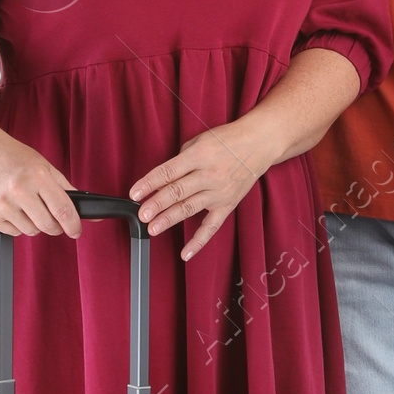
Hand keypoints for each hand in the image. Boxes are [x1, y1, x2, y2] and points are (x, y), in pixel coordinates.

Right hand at [0, 135, 81, 240]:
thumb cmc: (17, 159)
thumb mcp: (46, 167)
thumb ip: (67, 190)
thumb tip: (90, 211)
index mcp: (38, 176)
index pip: (62, 210)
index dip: (73, 225)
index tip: (76, 231)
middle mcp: (19, 189)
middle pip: (47, 225)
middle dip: (55, 226)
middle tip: (53, 218)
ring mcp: (2, 202)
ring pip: (30, 231)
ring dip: (35, 225)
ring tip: (29, 208)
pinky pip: (13, 232)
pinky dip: (18, 226)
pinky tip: (15, 209)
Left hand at [129, 121, 271, 259]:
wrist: (258, 144)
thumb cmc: (227, 140)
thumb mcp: (199, 141)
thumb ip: (181, 160)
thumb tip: (162, 180)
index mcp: (199, 156)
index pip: (169, 172)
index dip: (149, 183)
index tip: (135, 193)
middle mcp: (209, 175)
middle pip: (178, 192)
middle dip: (157, 204)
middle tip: (141, 214)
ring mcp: (219, 192)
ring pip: (190, 208)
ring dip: (170, 219)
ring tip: (153, 228)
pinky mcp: (228, 205)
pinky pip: (211, 227)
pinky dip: (198, 241)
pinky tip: (185, 253)